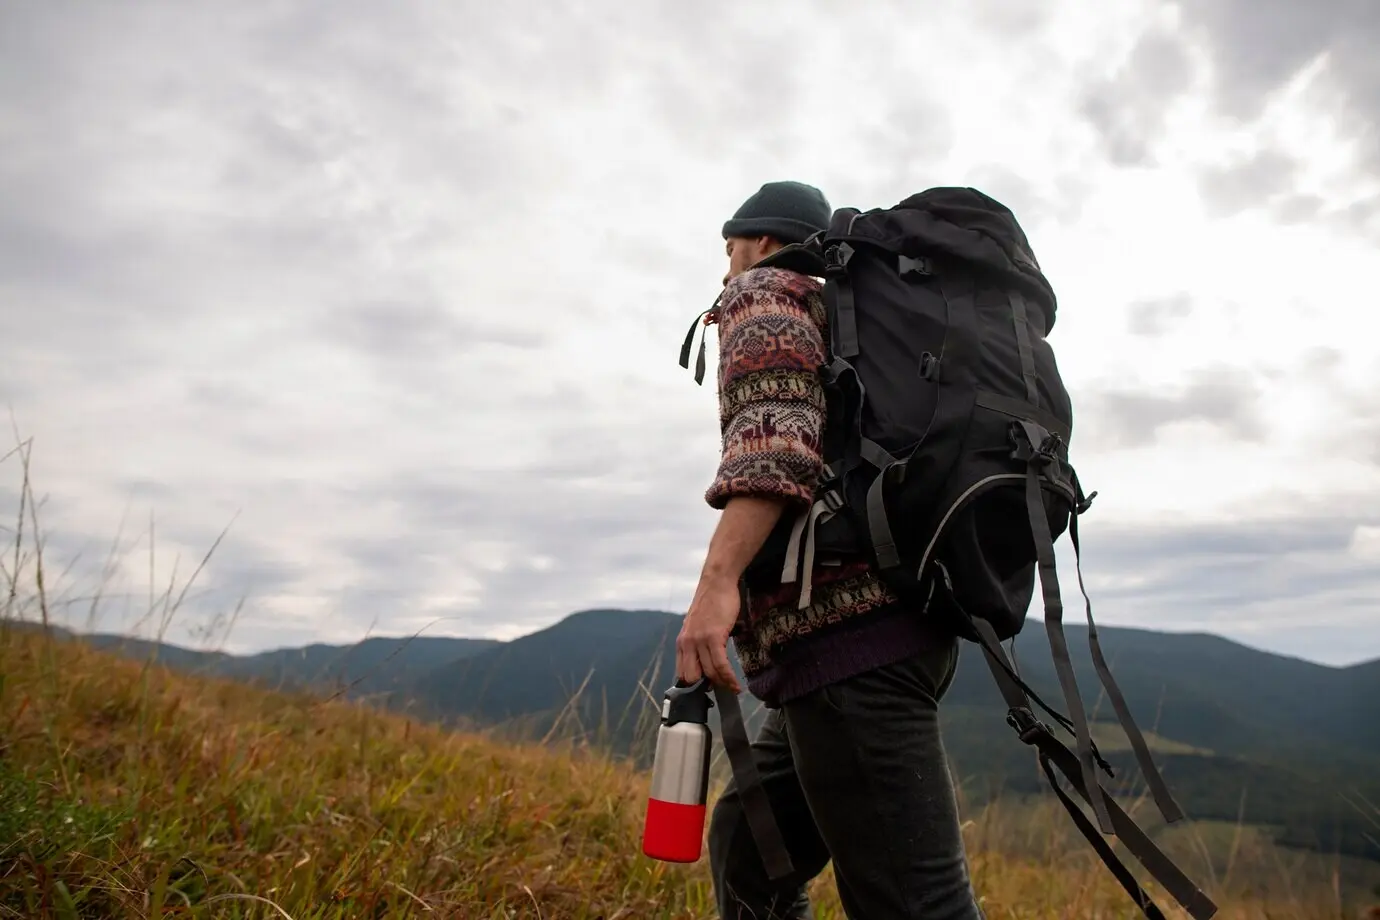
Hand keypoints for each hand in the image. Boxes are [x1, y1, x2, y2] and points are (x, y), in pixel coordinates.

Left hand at [676, 574, 741, 692]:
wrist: (717, 583)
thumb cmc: (712, 603)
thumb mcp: (698, 627)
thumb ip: (698, 645)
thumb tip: (707, 664)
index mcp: (682, 643)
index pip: (682, 673)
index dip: (694, 685)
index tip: (708, 690)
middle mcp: (686, 643)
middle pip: (692, 677)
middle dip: (707, 686)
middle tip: (721, 688)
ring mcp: (698, 640)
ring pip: (709, 673)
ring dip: (723, 684)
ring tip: (733, 689)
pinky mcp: (713, 637)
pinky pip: (720, 665)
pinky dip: (729, 678)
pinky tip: (736, 685)